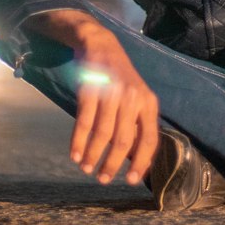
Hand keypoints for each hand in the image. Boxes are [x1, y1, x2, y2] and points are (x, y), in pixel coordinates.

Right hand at [28, 11, 159, 185]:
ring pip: (102, 134)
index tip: (129, 180)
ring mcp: (112, 92)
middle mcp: (133, 98)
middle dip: (112, 164)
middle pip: (123, 140)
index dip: (141, 163)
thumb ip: (137, 123)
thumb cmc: (119, 78)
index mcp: (148, 103)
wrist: (100, 44)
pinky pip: (84, 121)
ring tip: (86, 168)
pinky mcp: (91, 88)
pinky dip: (78, 141)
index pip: (149, 139)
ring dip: (93, 155)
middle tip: (102, 179)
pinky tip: (75, 154)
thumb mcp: (136, 97)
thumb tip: (136, 160)